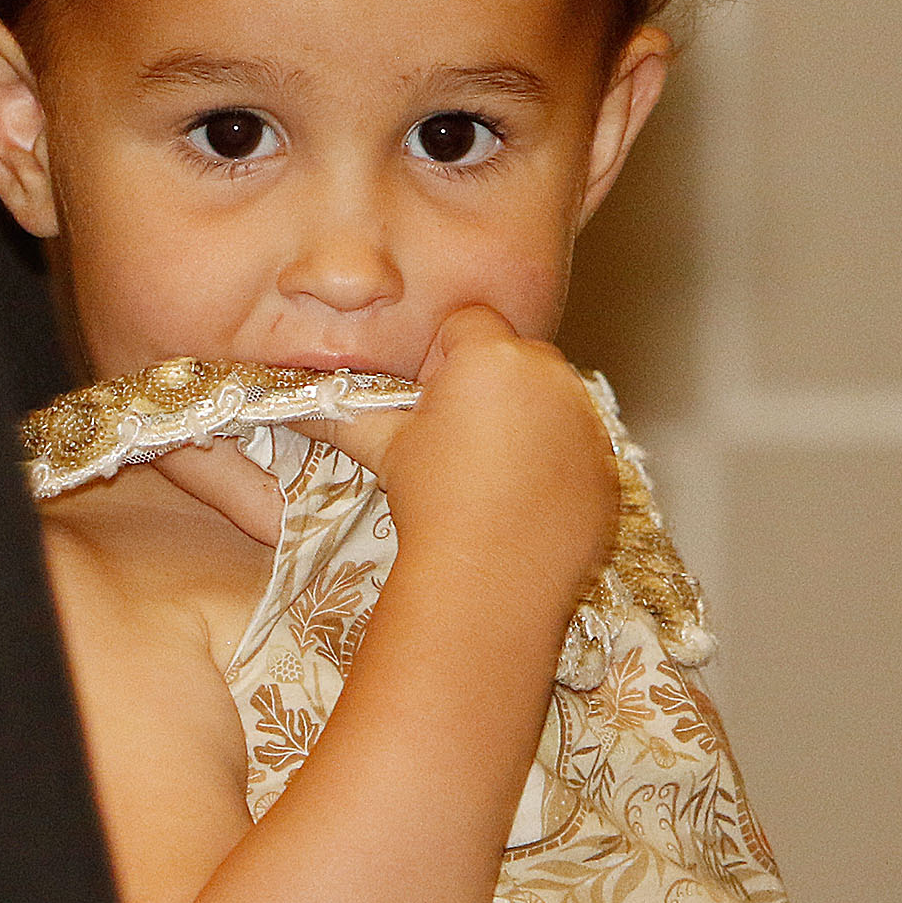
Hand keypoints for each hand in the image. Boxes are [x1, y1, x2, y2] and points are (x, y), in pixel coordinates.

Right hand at [366, 308, 618, 601]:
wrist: (492, 578)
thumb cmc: (434, 502)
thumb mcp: (388, 449)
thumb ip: (346, 415)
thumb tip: (294, 404)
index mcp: (492, 356)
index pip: (468, 324)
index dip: (445, 357)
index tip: (432, 399)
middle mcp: (549, 376)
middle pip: (516, 358)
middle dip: (491, 385)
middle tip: (459, 441)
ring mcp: (586, 420)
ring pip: (551, 401)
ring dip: (526, 423)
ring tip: (493, 477)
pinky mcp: (607, 464)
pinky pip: (579, 446)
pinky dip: (557, 463)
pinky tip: (525, 501)